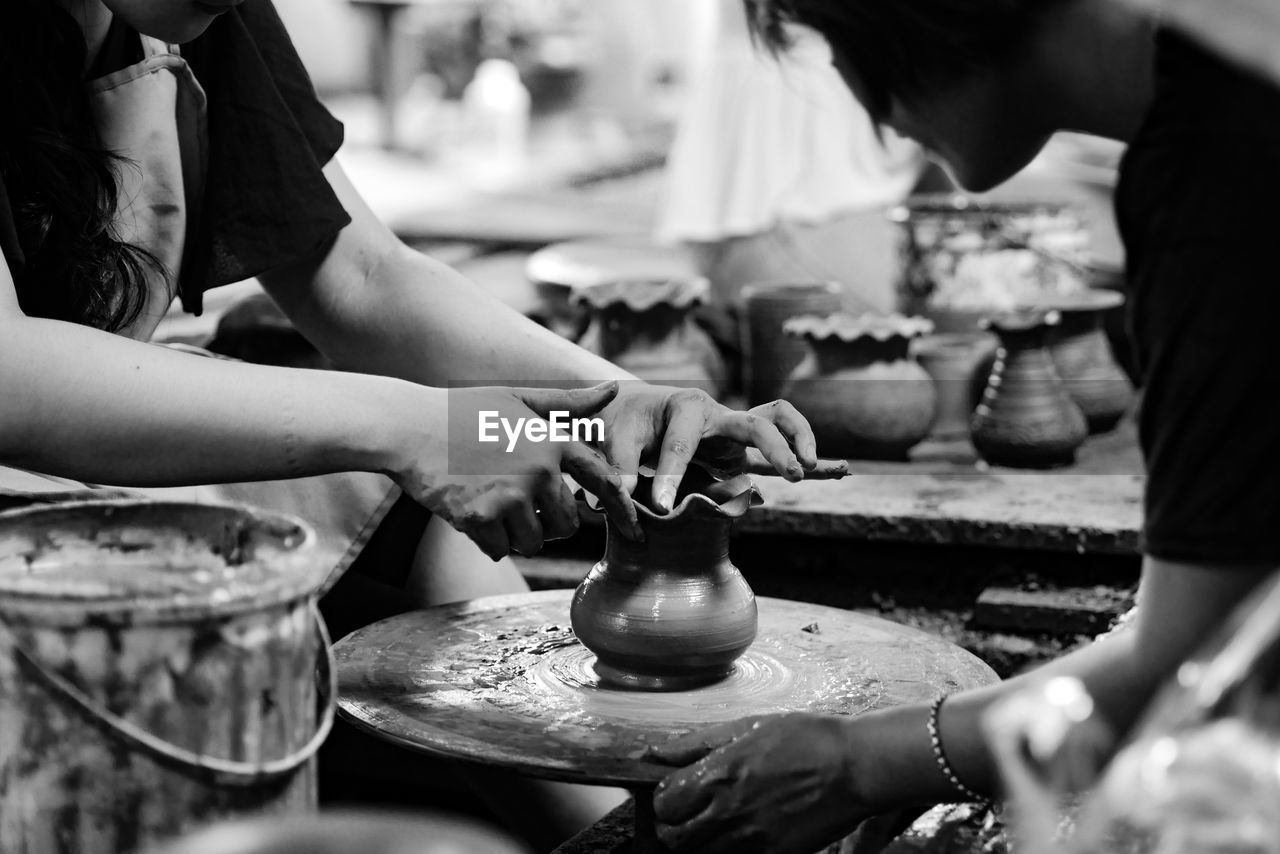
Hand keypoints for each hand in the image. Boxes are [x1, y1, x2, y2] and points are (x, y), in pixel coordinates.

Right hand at [388, 381, 638, 558]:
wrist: (409, 426)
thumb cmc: (465, 411)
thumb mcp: (519, 399)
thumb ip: (570, 404)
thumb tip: (615, 389)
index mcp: (553, 442)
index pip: (604, 482)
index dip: (624, 510)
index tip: (636, 531)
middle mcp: (538, 471)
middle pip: (567, 525)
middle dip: (550, 525)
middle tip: (522, 507)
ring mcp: (509, 497)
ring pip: (533, 542)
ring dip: (518, 534)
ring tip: (493, 505)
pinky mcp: (480, 519)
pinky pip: (500, 550)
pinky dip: (489, 541)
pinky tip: (473, 514)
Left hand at [597, 385, 817, 512]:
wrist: (633, 411)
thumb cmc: (625, 423)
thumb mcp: (615, 439)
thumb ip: (622, 468)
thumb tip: (625, 501)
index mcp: (684, 407)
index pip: (682, 444)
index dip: (671, 476)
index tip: (664, 508)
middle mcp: (717, 414)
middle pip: (755, 422)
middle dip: (774, 446)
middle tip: (789, 474)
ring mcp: (732, 431)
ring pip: (777, 422)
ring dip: (798, 441)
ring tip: (809, 469)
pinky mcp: (740, 450)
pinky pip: (778, 447)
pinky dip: (803, 453)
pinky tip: (835, 471)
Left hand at [649, 714, 870, 853]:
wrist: (855, 767)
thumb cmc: (805, 738)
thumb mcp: (747, 726)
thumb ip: (696, 743)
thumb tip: (656, 752)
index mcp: (719, 775)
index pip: (663, 802)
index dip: (664, 799)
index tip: (675, 793)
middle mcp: (729, 811)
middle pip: (674, 838)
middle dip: (674, 826)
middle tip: (689, 814)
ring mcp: (752, 839)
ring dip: (700, 842)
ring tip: (716, 824)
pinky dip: (731, 852)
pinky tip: (744, 833)